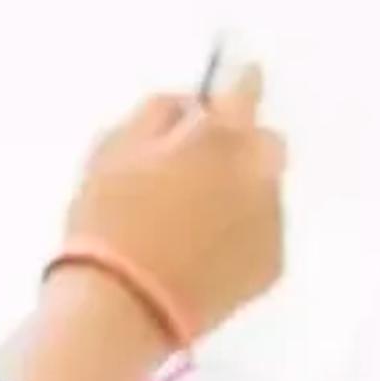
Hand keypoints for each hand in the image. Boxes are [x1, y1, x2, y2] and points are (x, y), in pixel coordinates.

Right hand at [62, 66, 286, 340]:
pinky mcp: (271, 264)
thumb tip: (187, 105)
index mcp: (217, 137)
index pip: (243, 90)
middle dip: (241, 144)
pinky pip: (260, 232)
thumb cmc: (107, 219)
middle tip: (198, 165)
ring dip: (238, 190)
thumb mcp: (111, 150)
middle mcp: (257, 172)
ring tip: (192, 219)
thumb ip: (156, 115)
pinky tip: (200, 252)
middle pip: (264, 142)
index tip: (238, 76)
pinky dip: (238, 233)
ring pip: (262, 189)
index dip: (239, 81)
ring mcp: (270, 220)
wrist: (123, 304)